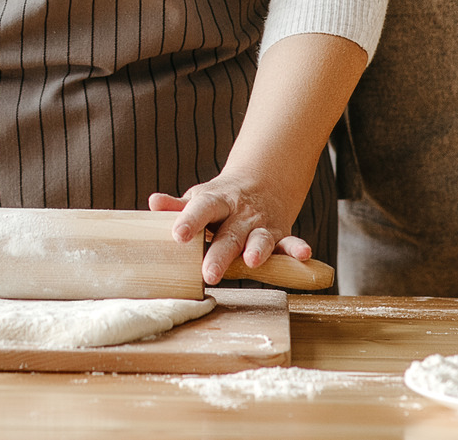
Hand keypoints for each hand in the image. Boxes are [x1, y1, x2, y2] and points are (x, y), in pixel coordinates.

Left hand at [150, 33, 365, 285]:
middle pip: (228, 234)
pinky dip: (297, 249)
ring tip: (251, 262)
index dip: (189, 221)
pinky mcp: (280, 234)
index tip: (177, 235)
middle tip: (208, 274)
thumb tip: (153, 203)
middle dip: (219, 254)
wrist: (262, 181)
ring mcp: (260, 225)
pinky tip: (304, 255)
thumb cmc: (220, 199)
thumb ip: (178, 206)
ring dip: (257, 250)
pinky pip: (290, 242)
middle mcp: (239, 214)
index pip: (201, 209)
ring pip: (259, 238)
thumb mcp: (199, 198)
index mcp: (215, 202)